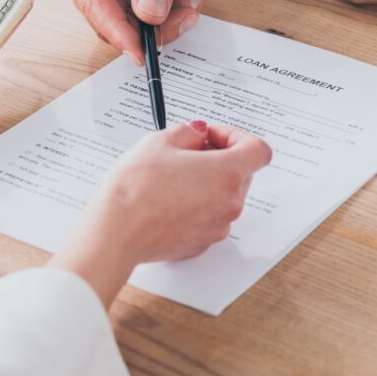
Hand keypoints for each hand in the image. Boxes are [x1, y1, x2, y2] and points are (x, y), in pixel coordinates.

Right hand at [49, 121, 271, 306]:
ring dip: (207, 184)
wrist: (118, 230)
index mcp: (227, 173)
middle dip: (220, 158)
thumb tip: (197, 134)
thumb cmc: (137, 188)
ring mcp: (217, 226)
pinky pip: (208, 218)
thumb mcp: (160, 141)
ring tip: (173, 177)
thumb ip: (189, 132)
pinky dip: (196, 206)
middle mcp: (229, 203)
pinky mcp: (202, 243)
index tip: (213, 136)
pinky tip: (169, 199)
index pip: (258, 150)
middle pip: (242, 174)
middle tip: (189, 152)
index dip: (237, 137)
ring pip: (224, 197)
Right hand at [63, 0, 211, 63]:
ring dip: (169, 17)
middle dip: (157, 22)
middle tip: (193, 7)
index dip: (118, 32)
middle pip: (112, 19)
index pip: (96, 1)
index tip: (141, 53)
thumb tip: (150, 14)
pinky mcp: (114, 1)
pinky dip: (168, 13)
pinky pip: (139, 21)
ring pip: (129, 26)